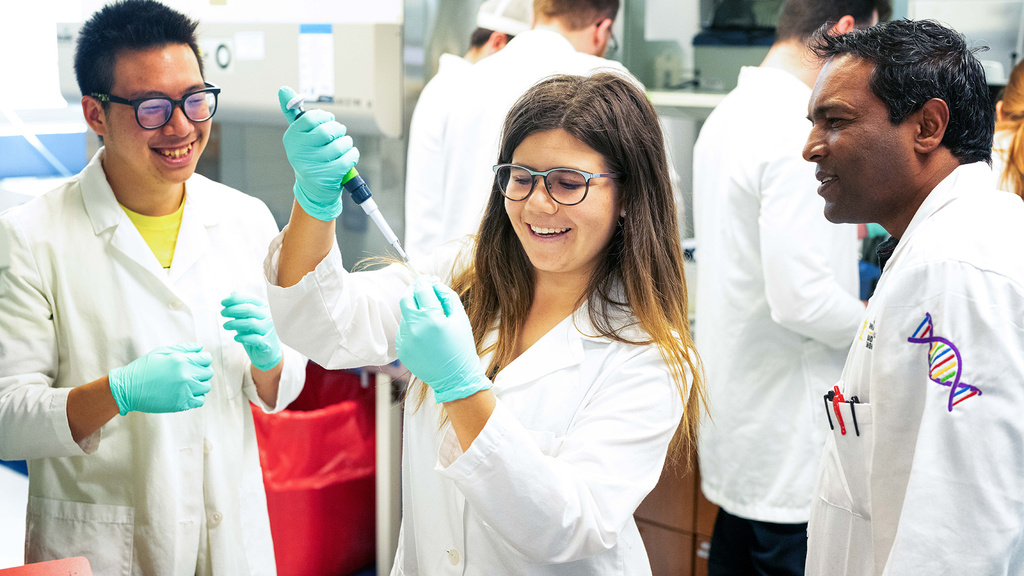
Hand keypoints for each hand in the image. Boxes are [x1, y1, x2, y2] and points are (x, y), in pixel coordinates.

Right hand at [108, 343, 213, 415]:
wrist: (128, 389)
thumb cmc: (143, 368)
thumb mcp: (162, 352)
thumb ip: (184, 349)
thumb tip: (200, 348)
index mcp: (182, 360)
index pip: (206, 359)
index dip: (202, 360)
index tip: (194, 363)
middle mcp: (187, 375)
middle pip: (208, 373)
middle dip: (200, 371)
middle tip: (188, 373)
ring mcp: (185, 390)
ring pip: (206, 387)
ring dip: (199, 384)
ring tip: (185, 383)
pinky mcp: (182, 404)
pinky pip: (200, 400)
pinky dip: (196, 397)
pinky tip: (186, 393)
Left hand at [220, 292, 282, 370]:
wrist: (269, 352)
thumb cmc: (257, 332)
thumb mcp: (249, 318)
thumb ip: (242, 307)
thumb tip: (232, 293)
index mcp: (264, 308)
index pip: (250, 299)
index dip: (235, 299)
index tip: (223, 302)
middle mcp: (268, 317)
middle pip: (249, 309)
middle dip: (232, 310)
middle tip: (222, 313)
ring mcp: (269, 330)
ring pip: (251, 323)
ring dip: (234, 323)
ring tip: (225, 325)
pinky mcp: (267, 343)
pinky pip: (254, 338)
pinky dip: (243, 337)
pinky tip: (236, 337)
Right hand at [278, 86, 359, 220]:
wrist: (313, 188)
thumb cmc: (309, 155)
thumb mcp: (300, 136)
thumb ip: (293, 112)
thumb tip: (283, 89)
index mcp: (292, 139)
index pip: (311, 118)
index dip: (325, 117)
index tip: (329, 120)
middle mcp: (299, 152)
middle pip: (327, 131)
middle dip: (338, 129)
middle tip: (340, 132)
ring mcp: (312, 166)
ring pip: (340, 144)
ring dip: (347, 143)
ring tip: (344, 145)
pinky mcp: (327, 177)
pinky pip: (347, 158)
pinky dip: (353, 154)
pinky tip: (350, 155)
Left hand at [396, 279, 491, 402]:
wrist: (455, 378)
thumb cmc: (461, 347)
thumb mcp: (460, 318)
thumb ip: (446, 296)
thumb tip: (433, 283)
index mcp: (431, 318)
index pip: (422, 289)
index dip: (426, 282)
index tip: (430, 281)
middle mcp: (414, 328)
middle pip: (406, 298)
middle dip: (414, 292)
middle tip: (423, 291)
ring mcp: (405, 340)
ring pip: (404, 315)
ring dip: (414, 311)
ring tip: (430, 320)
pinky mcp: (401, 349)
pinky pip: (403, 330)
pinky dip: (412, 327)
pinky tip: (426, 335)